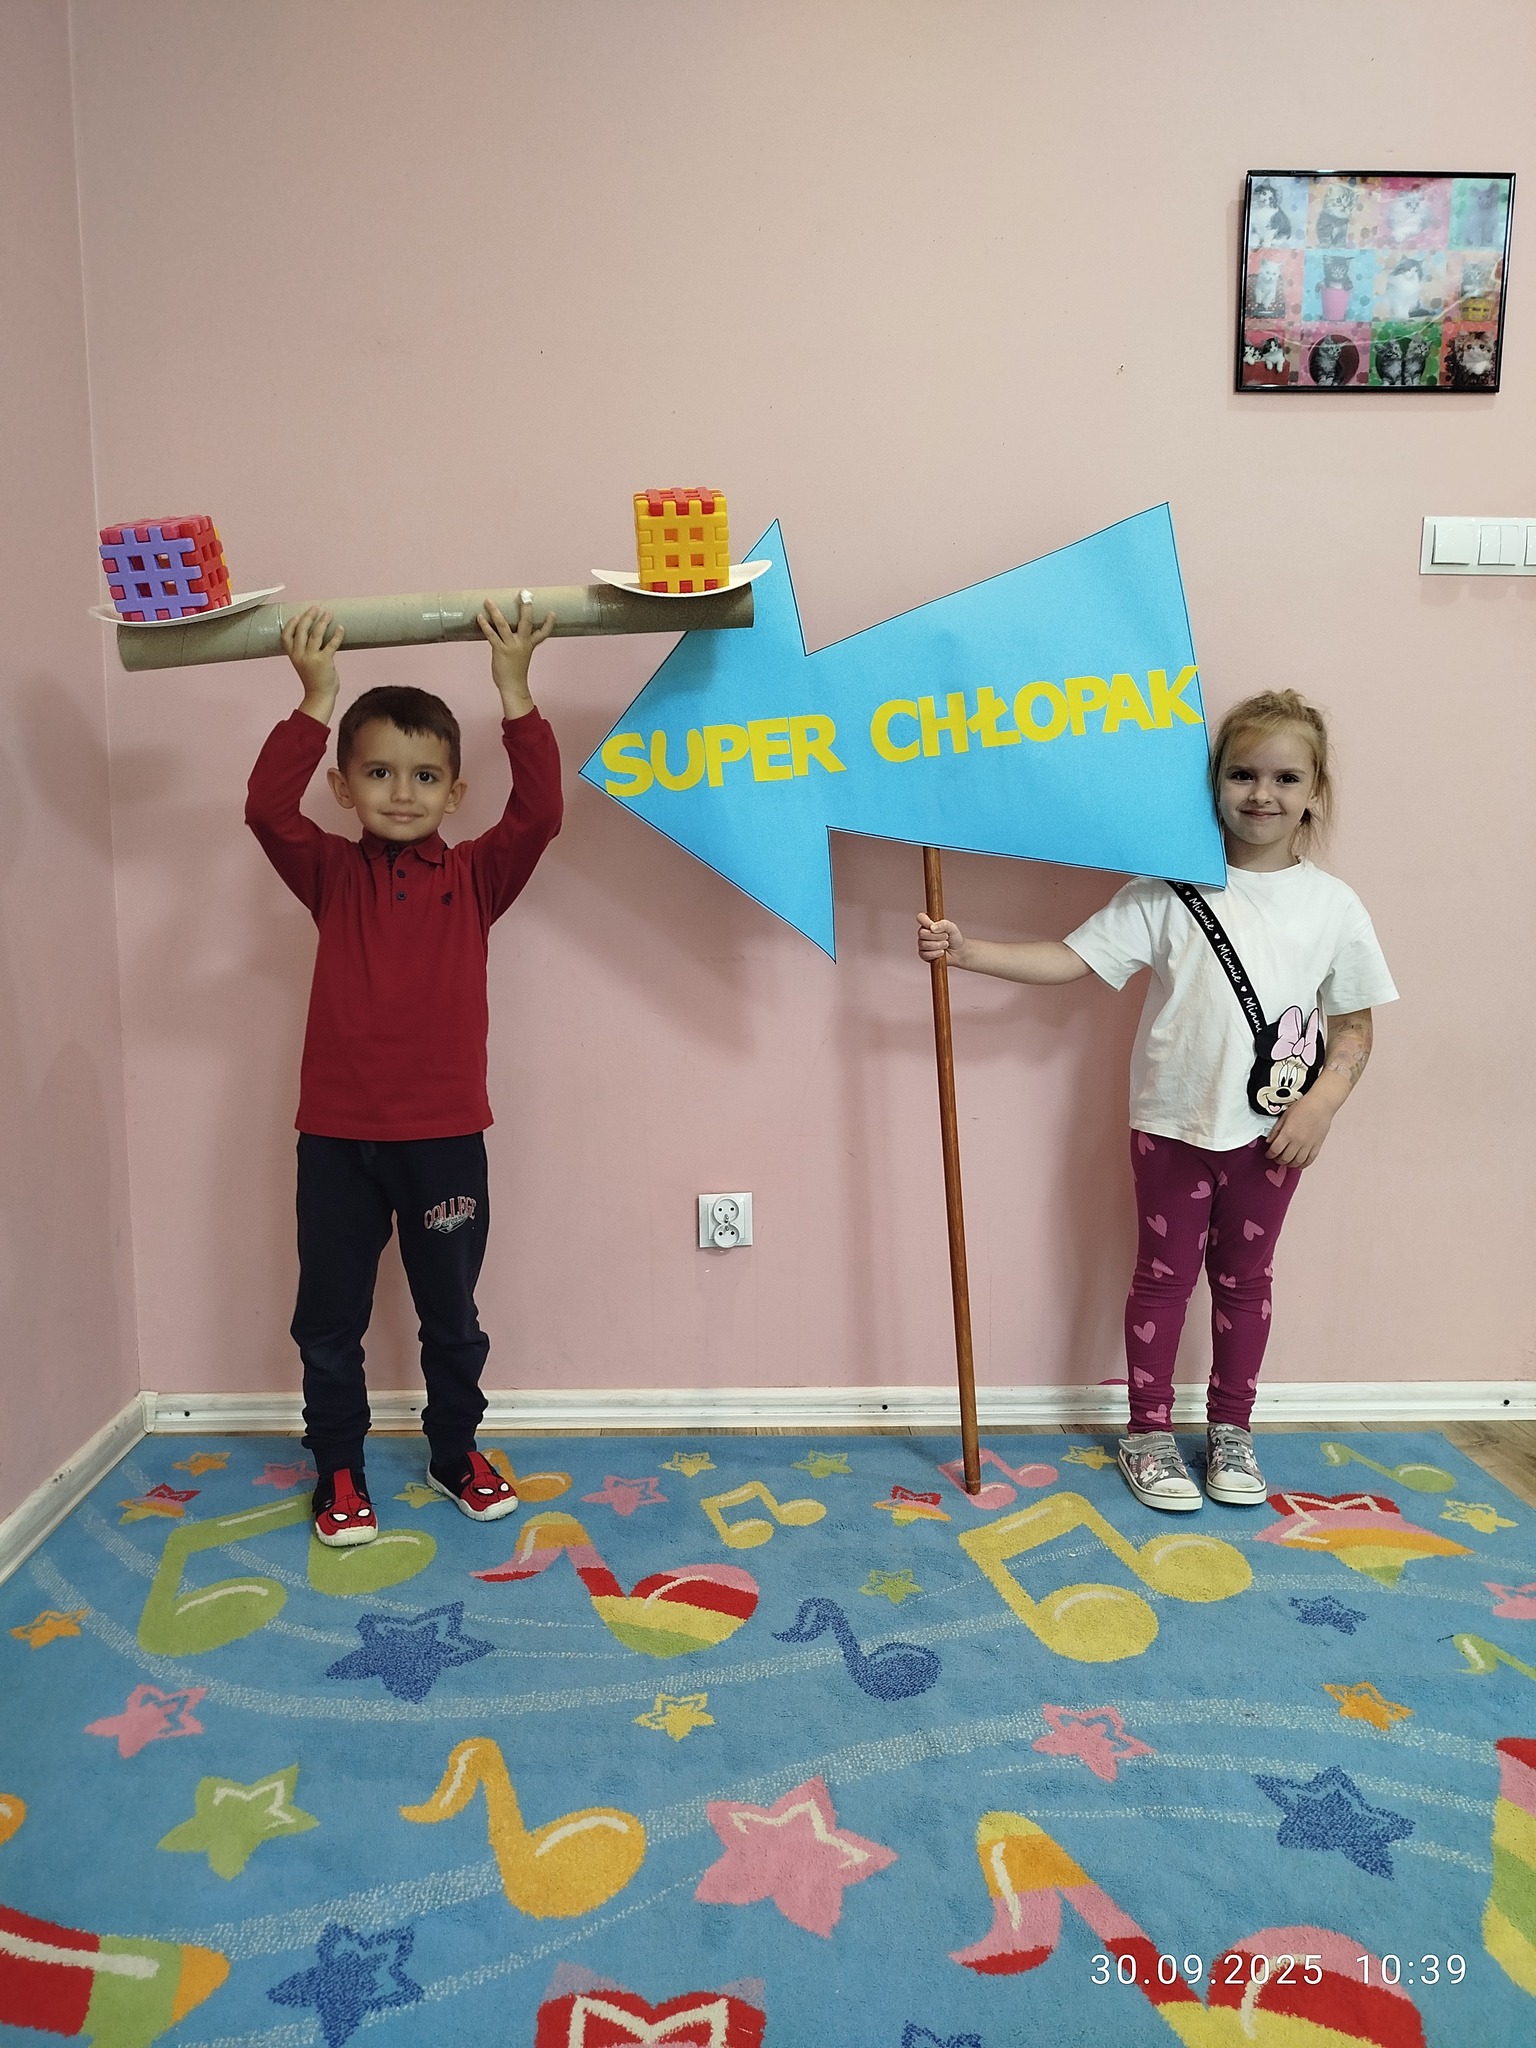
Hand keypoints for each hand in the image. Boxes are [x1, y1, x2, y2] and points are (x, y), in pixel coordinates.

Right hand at [280, 605, 342, 721]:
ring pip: (315, 634)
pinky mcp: (325, 661)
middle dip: (308, 617)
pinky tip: (340, 628)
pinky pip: (331, 644)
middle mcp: (300, 655)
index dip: (291, 624)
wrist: (319, 696)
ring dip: (322, 621)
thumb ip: (304, 651)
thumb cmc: (313, 679)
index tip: (297, 616)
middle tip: (315, 608)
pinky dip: (337, 634)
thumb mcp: (303, 664)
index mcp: (293, 656)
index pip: (286, 636)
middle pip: (301, 630)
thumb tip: (314, 634)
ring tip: (328, 613)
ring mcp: (312, 658)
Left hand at [478, 593, 555, 716]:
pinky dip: (484, 625)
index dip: (549, 623)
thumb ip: (518, 644)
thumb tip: (507, 634)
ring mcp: (511, 646)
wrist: (513, 687)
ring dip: (495, 612)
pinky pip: (491, 635)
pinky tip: (479, 616)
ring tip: (489, 601)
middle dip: (526, 608)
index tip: (553, 613)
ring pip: (503, 625)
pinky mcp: (500, 650)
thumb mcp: (521, 656)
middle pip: (526, 623)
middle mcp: (522, 644)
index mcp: (529, 645)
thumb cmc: (515, 672)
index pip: (543, 633)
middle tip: (524, 594)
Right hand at [917, 913, 967, 966]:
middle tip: (946, 937)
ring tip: (945, 944)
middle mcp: (924, 933)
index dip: (926, 921)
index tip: (933, 926)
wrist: (958, 952)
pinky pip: (925, 954)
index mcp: (929, 923)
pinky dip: (935, 953)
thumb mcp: (952, 928)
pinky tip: (941, 952)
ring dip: (938, 945)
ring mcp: (922, 944)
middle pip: (921, 933)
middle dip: (936, 936)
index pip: (921, 917)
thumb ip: (943, 924)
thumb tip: (932, 927)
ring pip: (923, 944)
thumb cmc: (954, 938)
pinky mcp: (923, 954)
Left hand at [1265, 1090, 1336, 1167]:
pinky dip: (1303, 1165)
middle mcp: (1297, 1142)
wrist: (1321, 1104)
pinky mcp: (1317, 1146)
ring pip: (1297, 1162)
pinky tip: (1299, 1164)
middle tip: (1276, 1158)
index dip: (1269, 1154)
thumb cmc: (1303, 1107)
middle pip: (1285, 1158)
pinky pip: (1310, 1160)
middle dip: (1278, 1160)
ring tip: (1286, 1162)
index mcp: (1287, 1133)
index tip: (1268, 1154)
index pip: (1275, 1150)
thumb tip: (1269, 1141)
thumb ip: (1276, 1130)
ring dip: (1290, 1164)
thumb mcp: (1284, 1116)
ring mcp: (1308, 1145)